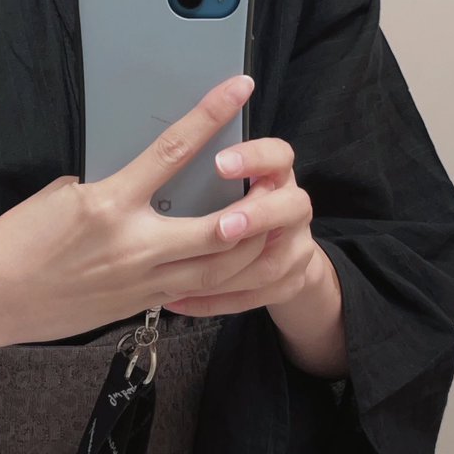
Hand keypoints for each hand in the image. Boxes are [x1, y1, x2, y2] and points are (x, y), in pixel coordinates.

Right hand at [0, 73, 268, 346]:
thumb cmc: (17, 239)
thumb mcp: (62, 193)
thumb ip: (110, 182)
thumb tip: (141, 175)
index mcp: (111, 203)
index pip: (174, 149)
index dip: (212, 114)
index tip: (239, 89)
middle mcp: (134, 244)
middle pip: (222, 228)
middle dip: (259, 207)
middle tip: (279, 180)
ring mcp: (141, 282)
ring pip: (220, 270)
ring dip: (252, 246)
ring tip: (270, 221)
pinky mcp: (139, 306)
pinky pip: (194, 290)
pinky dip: (219, 273)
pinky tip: (231, 258)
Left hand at [160, 136, 318, 317]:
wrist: (281, 244)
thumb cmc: (238, 197)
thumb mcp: (232, 175)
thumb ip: (207, 167)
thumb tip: (155, 153)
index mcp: (277, 172)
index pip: (278, 155)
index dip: (253, 157)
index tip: (219, 163)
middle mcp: (294, 207)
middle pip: (291, 206)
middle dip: (256, 216)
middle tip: (222, 226)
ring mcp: (298, 248)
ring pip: (273, 261)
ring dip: (231, 267)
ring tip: (189, 271)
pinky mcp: (290, 283)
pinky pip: (256, 296)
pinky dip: (215, 299)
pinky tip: (179, 299)